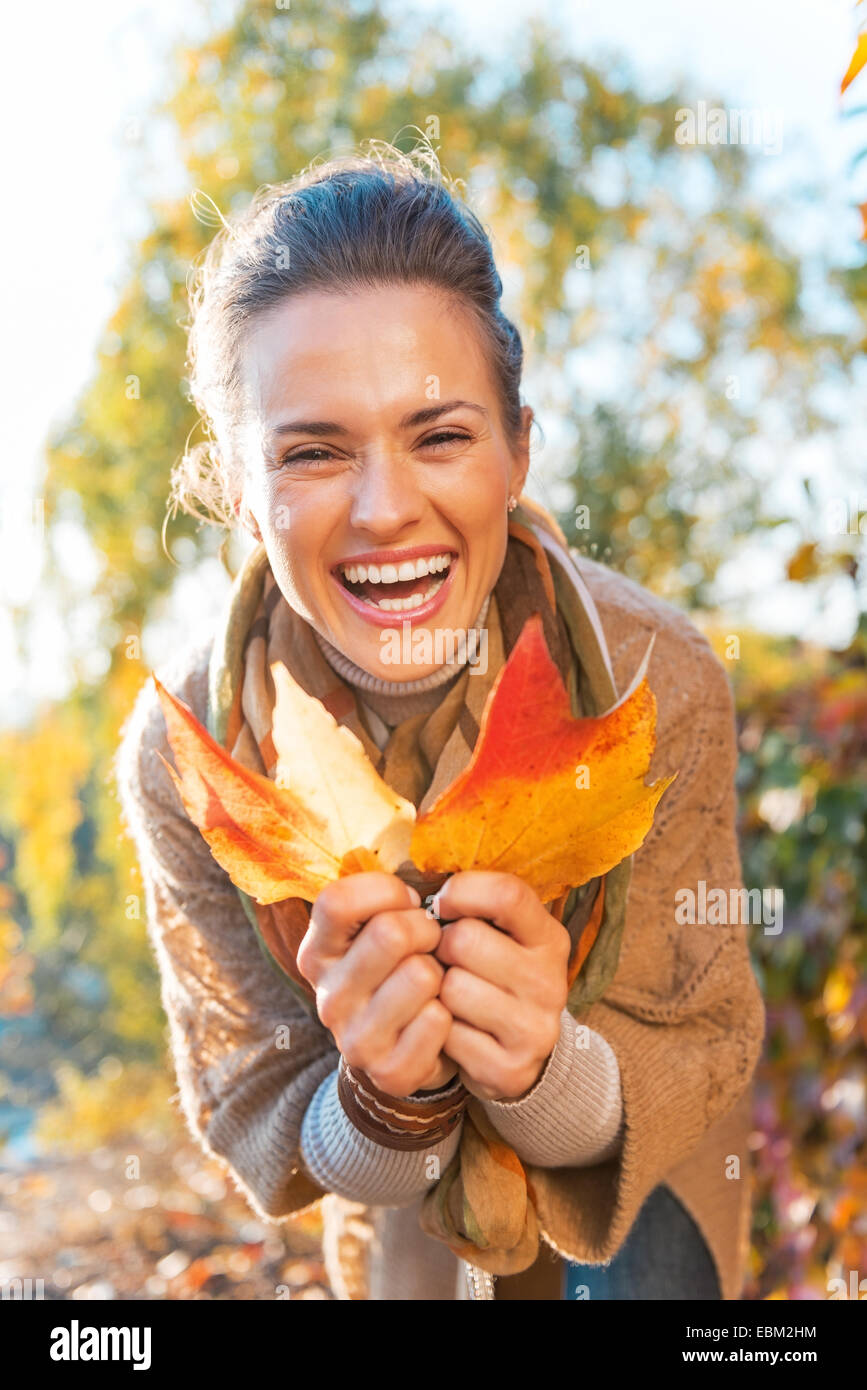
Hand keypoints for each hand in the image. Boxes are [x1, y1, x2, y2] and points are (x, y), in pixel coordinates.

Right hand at [296, 872, 458, 1097]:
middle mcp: (327, 997)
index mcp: (317, 953)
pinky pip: (438, 1019)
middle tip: (431, 944)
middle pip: (389, 932)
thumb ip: (383, 901)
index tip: (408, 903)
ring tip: (435, 983)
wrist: (410, 1047)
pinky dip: (450, 1013)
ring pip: (420, 974)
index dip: (385, 891)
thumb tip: (413, 890)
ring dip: (441, 973)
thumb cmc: (400, 969)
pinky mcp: (388, 1071)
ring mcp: (354, 1038)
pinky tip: (440, 1018)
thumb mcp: (377, 929)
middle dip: (426, 930)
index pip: (337, 900)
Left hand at [432, 871, 570, 1100]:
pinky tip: (453, 1029)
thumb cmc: (493, 976)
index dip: (463, 891)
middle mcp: (551, 982)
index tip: (443, 902)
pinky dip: (438, 1029)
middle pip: (465, 940)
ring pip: (452, 987)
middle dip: (441, 947)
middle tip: (447, 960)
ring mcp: (536, 1029)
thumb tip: (429, 889)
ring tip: (450, 995)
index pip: (507, 894)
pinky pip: (446, 1034)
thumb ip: (477, 904)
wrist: (518, 1054)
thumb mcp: (502, 934)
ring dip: (437, 991)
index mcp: (549, 939)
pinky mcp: (511, 1068)